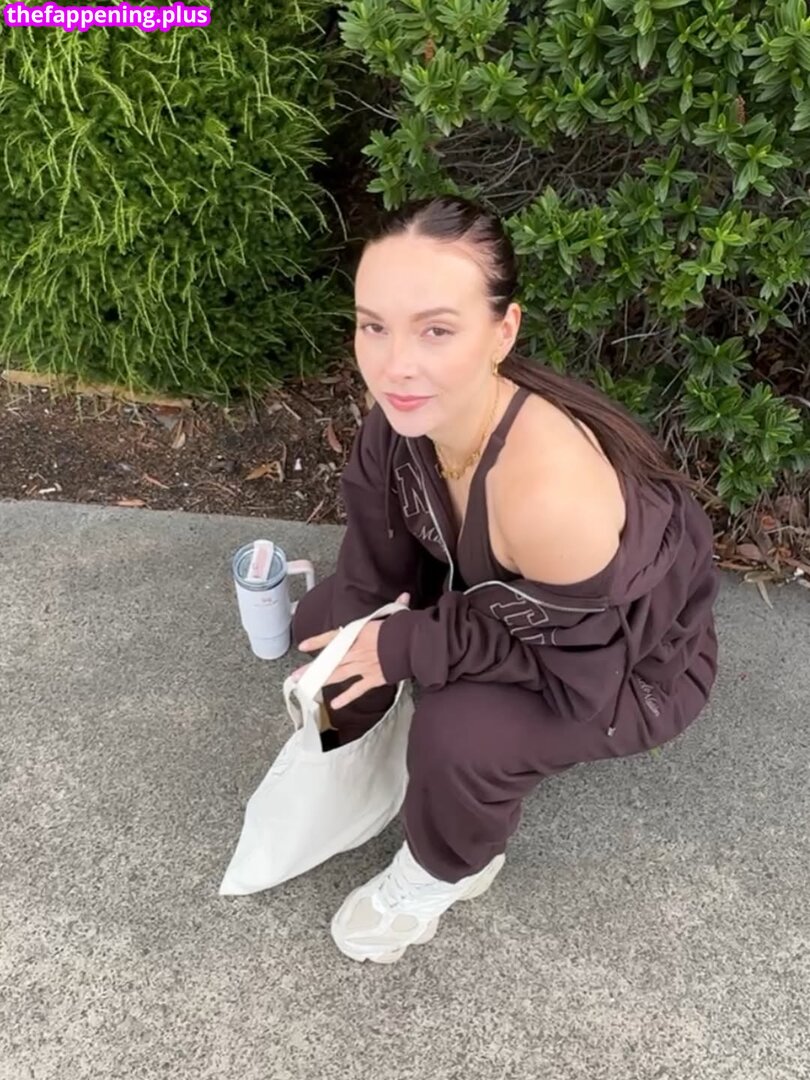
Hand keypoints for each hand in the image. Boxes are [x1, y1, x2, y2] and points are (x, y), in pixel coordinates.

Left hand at [294, 593, 409, 709]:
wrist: (413, 645)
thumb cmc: (404, 630)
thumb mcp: (395, 616)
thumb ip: (395, 607)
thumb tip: (404, 597)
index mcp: (359, 633)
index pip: (333, 636)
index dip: (317, 641)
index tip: (303, 645)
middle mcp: (356, 651)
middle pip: (330, 660)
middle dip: (312, 669)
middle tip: (297, 675)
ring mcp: (363, 666)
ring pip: (338, 674)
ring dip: (322, 681)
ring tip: (307, 687)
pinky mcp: (373, 678)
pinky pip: (357, 689)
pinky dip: (346, 697)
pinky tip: (335, 703)